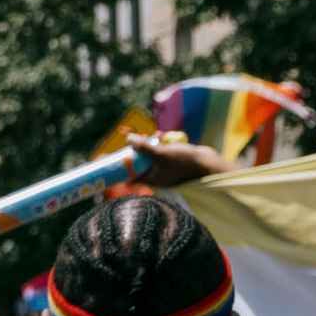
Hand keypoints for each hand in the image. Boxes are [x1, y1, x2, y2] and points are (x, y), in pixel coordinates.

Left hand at [125, 132, 240, 187]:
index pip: (129, 174)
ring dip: (149, 144)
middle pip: (138, 162)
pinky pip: (161, 151)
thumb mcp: (161, 154)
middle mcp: (157, 175)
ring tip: (156, 137)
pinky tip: (163, 136)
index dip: (118, 166)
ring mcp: (166, 168)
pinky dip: (160, 143)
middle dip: (136, 149)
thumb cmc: (185, 162)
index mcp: (152, 179)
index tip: (107, 158)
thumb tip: (128, 138)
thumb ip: (143, 147)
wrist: (209, 164)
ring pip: (150, 154)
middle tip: (133, 139)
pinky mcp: (174, 161)